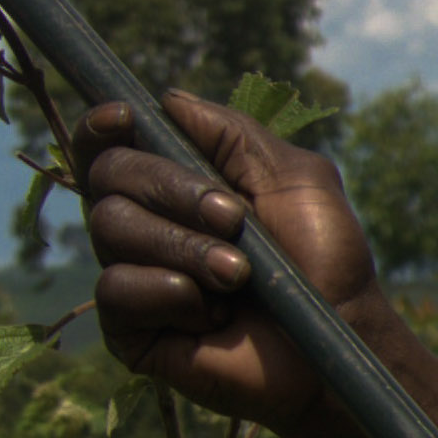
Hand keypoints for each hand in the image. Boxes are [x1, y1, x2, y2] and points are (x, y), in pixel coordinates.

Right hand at [77, 94, 381, 429]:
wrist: (337, 338)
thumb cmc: (326, 260)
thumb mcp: (293, 178)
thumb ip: (233, 136)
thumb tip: (165, 99)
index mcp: (176, 187)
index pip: (109, 146)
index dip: (100, 126)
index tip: (121, 117)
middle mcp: (145, 226)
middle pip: (106, 175)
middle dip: (173, 189)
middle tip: (234, 220)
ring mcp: (133, 276)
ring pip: (109, 227)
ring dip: (185, 247)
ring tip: (239, 277)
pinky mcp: (129, 330)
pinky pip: (115, 290)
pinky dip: (169, 294)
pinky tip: (210, 315)